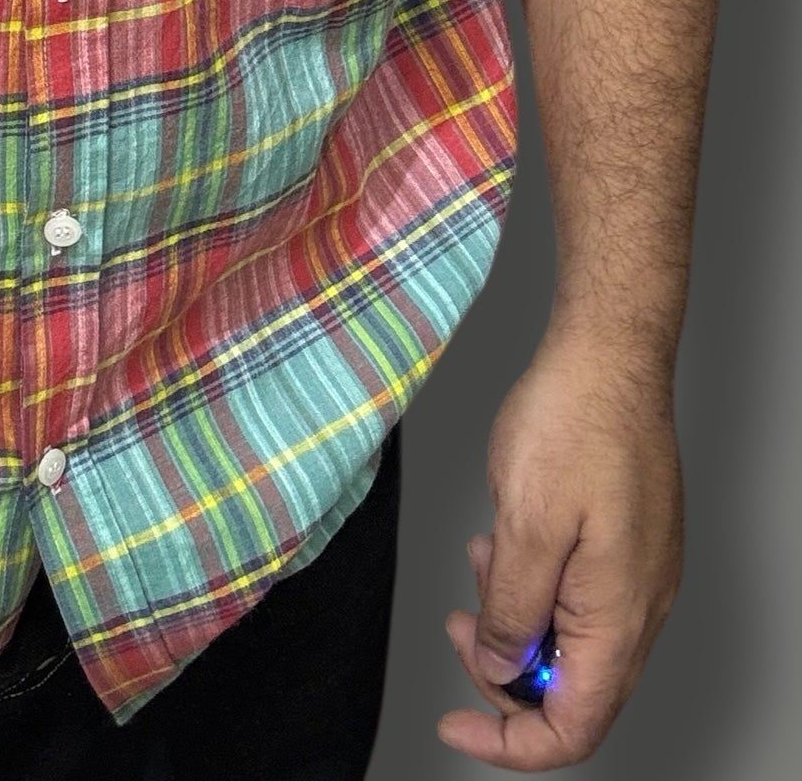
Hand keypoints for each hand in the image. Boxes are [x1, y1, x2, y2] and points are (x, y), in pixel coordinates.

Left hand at [438, 328, 683, 768]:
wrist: (610, 355)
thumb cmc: (574, 421)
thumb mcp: (523, 524)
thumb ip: (510, 608)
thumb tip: (498, 667)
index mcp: (619, 615)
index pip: (574, 727)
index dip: (510, 743)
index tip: (455, 727)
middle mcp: (641, 606)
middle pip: (575, 692)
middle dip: (506, 676)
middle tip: (457, 631)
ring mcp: (640, 574)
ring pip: (575, 640)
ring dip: (516, 623)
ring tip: (476, 569)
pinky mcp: (630, 543)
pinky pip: (581, 595)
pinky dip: (535, 586)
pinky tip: (503, 547)